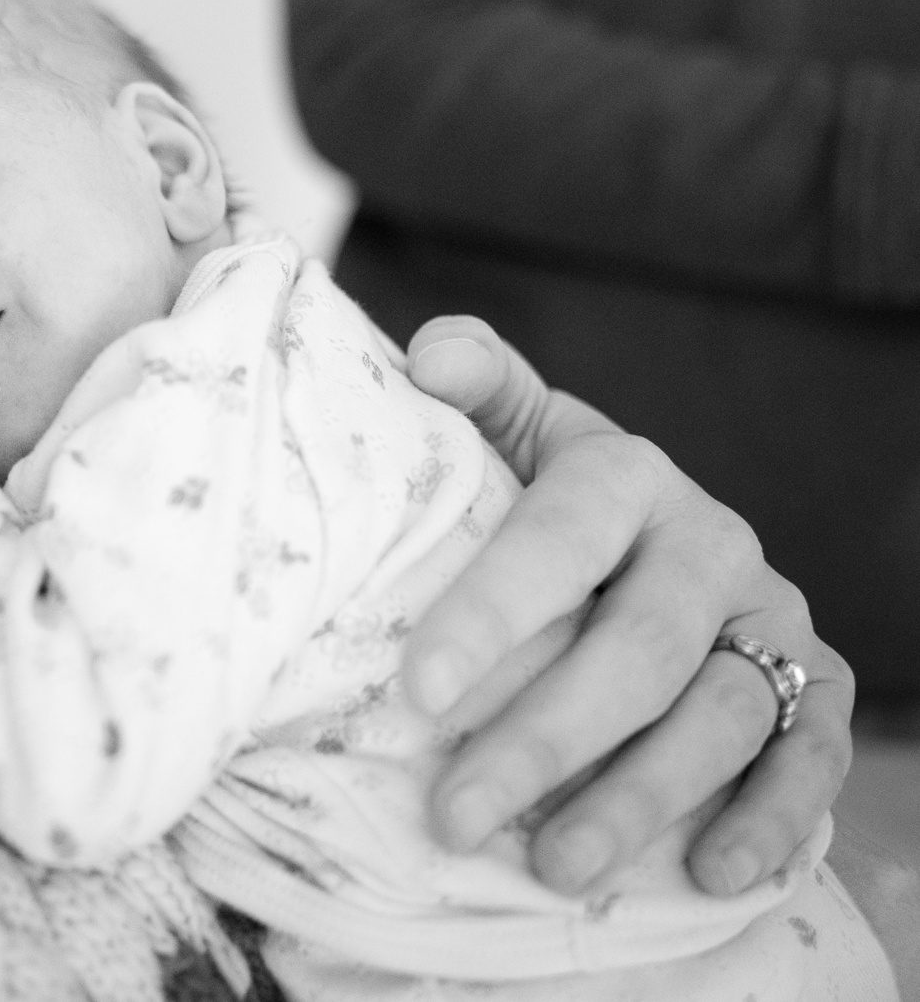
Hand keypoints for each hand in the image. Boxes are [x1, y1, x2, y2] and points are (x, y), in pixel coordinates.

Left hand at [400, 316, 851, 898]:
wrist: (653, 531)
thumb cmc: (544, 494)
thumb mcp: (510, 431)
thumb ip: (474, 384)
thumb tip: (429, 356)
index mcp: (624, 474)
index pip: (558, 539)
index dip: (491, 613)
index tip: (416, 690)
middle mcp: (709, 542)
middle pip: (638, 648)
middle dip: (544, 739)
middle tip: (456, 812)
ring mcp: (769, 617)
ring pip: (717, 714)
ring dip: (639, 799)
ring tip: (553, 868)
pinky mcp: (815, 687)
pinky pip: (806, 757)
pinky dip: (766, 819)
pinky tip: (707, 875)